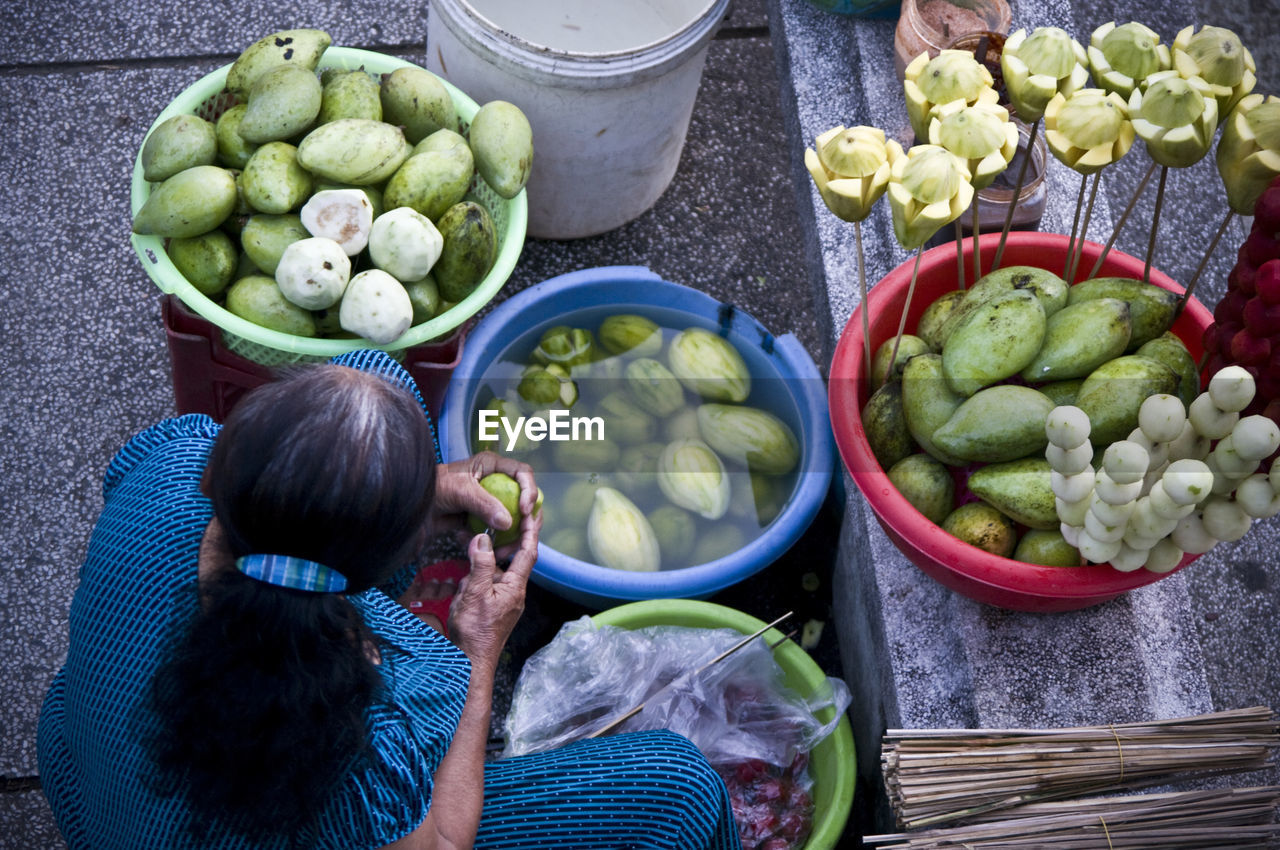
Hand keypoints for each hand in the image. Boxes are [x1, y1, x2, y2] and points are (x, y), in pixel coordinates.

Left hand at [432, 453, 538, 557]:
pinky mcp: (480, 520)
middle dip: (526, 520)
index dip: (529, 491)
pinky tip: (472, 543)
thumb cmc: (431, 488)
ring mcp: (488, 503)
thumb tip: (509, 522)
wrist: (409, 505)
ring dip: (510, 537)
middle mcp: (494, 483)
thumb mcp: (459, 490)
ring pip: (513, 520)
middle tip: (523, 537)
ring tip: (499, 550)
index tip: (524, 511)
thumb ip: (484, 504)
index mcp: (492, 466)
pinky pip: (496, 532)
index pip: (523, 474)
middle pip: (524, 500)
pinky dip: (491, 542)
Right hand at [448, 523, 537, 671]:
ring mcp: (505, 602)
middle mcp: (514, 593)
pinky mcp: (495, 609)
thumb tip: (483, 538)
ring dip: (484, 566)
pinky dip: (478, 580)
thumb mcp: (474, 593)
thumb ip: (481, 564)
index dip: (531, 531)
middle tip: (495, 527)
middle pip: (513, 561)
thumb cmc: (474, 631)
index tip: (533, 512)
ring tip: (467, 566)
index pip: (528, 552)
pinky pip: (489, 586)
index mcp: (515, 587)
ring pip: (497, 574)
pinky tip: (464, 585)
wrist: (471, 661)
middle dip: (503, 545)